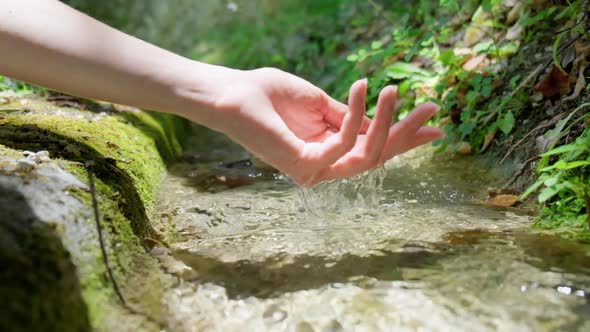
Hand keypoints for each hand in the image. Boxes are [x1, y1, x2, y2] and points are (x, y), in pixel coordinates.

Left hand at [202, 68, 443, 186]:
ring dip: (386, 124)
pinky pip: (344, 144)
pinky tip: (362, 89)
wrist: (234, 94)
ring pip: (367, 156)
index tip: (432, 122)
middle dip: (406, 134)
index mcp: (327, 151)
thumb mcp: (319, 104)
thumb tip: (379, 120)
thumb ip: (347, 117)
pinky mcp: (305, 166)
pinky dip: (356, 115)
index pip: (371, 148)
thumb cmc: (270, 95)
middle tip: (432, 109)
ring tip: (394, 90)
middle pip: (376, 157)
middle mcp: (324, 167)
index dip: (403, 137)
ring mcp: (314, 171)